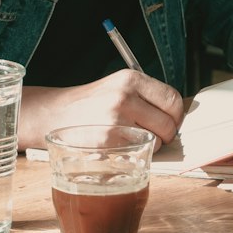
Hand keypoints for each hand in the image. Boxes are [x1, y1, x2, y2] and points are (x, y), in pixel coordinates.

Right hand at [19, 71, 184, 150]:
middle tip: (153, 135)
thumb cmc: (91, 104)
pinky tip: (119, 145)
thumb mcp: (118, 86)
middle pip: (169, 123)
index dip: (176, 115)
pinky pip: (137, 152)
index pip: (173, 99)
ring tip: (130, 138)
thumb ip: (145, 96)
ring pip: (155, 141)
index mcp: (131, 79)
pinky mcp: (108, 141)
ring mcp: (116, 120)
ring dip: (148, 145)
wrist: (55, 113)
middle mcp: (125, 96)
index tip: (170, 121)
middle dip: (166, 134)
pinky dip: (133, 153)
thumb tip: (177, 115)